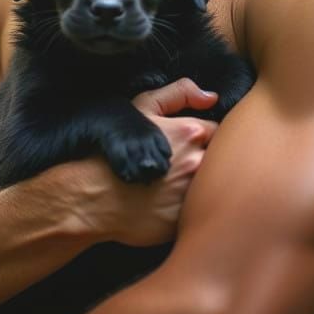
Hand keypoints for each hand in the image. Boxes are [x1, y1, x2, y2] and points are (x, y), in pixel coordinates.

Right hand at [68, 79, 218, 246]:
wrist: (92, 195)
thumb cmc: (117, 148)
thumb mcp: (143, 106)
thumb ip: (180, 93)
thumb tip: (210, 97)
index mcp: (192, 132)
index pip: (219, 132)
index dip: (206, 138)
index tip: (192, 146)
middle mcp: (198, 162)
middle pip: (220, 160)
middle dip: (209, 160)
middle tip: (184, 166)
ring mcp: (193, 193)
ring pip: (214, 186)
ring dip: (205, 185)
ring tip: (178, 185)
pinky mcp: (186, 221)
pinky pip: (202, 213)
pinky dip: (195, 209)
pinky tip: (173, 204)